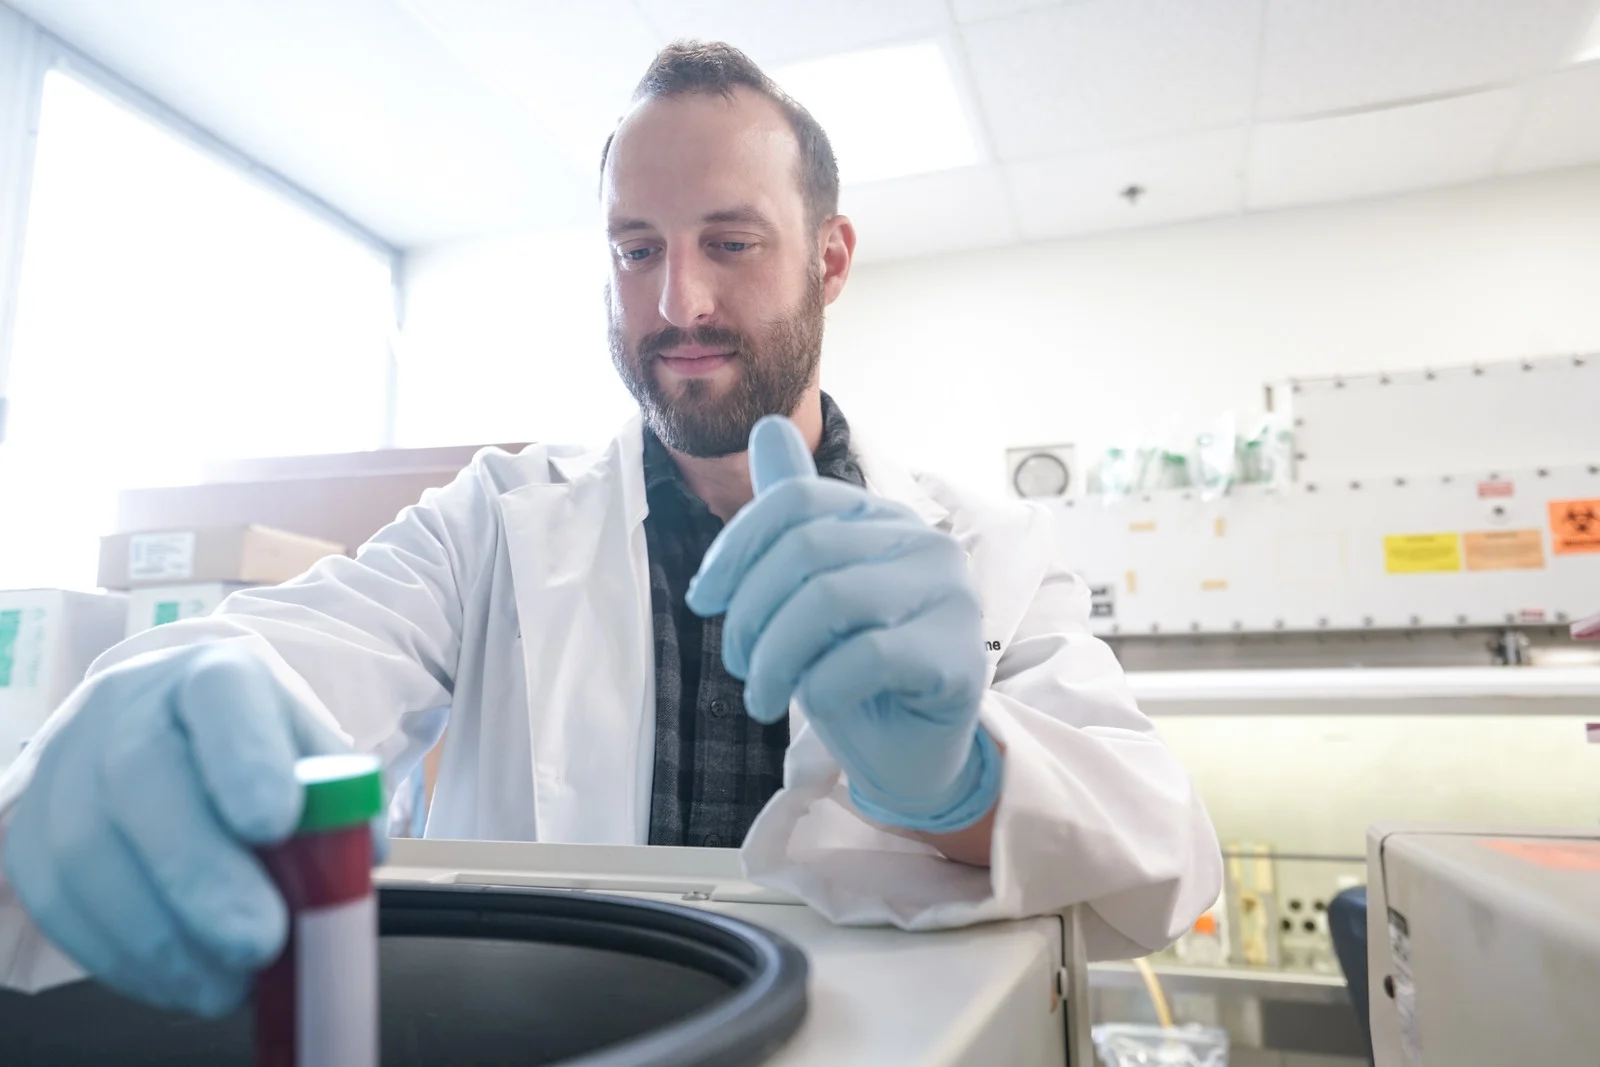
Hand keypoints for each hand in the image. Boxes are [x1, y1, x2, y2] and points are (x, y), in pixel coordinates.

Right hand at [3, 643, 350, 1015]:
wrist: (158, 734)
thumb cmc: (251, 756)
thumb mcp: (307, 757)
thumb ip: (339, 802)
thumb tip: (358, 858)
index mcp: (211, 676)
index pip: (220, 695)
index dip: (244, 759)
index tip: (275, 826)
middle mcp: (126, 706)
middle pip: (141, 777)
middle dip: (200, 873)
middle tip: (258, 942)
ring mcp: (64, 763)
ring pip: (87, 847)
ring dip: (159, 934)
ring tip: (226, 983)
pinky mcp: (26, 827)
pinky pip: (56, 896)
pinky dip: (118, 953)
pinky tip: (175, 980)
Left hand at [687, 416, 1000, 833]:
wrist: (912, 751)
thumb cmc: (855, 670)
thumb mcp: (811, 589)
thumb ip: (793, 515)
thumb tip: (768, 425)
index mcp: (884, 517)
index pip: (794, 501)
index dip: (734, 549)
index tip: (704, 602)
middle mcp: (925, 542)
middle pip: (806, 549)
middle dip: (751, 612)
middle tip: (739, 664)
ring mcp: (950, 596)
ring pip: (831, 600)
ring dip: (777, 656)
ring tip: (762, 695)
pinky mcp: (958, 655)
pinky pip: (868, 656)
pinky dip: (821, 683)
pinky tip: (812, 704)